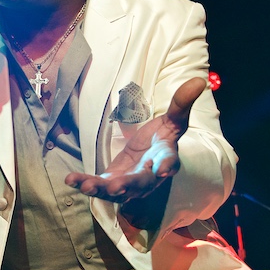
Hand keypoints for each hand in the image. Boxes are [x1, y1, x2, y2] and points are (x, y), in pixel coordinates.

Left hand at [65, 77, 205, 203]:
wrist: (150, 153)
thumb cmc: (163, 137)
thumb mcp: (173, 119)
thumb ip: (182, 102)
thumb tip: (199, 79)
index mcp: (166, 158)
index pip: (169, 162)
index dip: (167, 166)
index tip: (164, 171)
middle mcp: (148, 177)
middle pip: (139, 183)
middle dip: (127, 186)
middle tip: (117, 188)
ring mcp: (129, 183)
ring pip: (116, 190)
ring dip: (100, 189)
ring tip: (85, 186)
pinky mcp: (111, 182)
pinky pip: (98, 185)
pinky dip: (84, 183)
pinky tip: (70, 180)